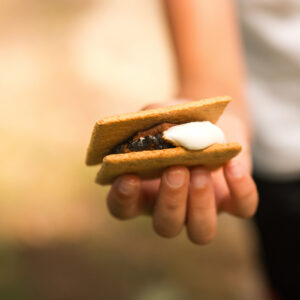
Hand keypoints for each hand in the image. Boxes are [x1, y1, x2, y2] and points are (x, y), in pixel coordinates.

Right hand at [106, 100, 257, 243]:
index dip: (123, 199)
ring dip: (200, 204)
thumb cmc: (177, 121)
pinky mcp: (233, 200)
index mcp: (145, 191)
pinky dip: (240, 189)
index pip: (124, 208)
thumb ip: (148, 123)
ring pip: (201, 231)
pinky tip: (232, 164)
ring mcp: (203, 208)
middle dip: (171, 200)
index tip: (129, 177)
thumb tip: (144, 132)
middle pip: (165, 225)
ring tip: (200, 170)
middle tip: (175, 169)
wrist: (211, 120)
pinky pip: (242, 208)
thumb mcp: (159, 114)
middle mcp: (171, 207)